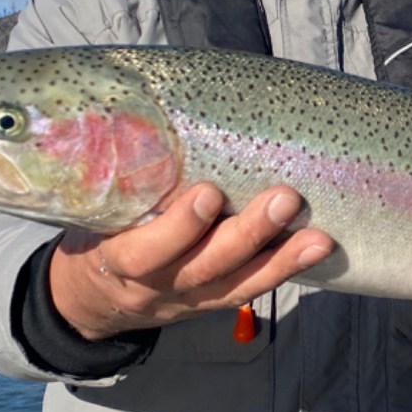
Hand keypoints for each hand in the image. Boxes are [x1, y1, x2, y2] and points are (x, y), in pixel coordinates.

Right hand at [48, 183, 333, 340]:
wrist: (93, 297)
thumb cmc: (99, 234)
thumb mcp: (94, 212)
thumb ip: (121, 178)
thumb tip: (142, 109)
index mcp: (118, 261)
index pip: (144, 252)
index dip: (179, 228)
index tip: (209, 193)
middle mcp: (156, 286)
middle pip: (205, 267)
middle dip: (247, 235)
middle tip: (283, 199)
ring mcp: (189, 298)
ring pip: (237, 284)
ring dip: (281, 260)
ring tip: (318, 237)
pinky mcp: (213, 302)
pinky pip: (250, 289)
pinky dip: (285, 270)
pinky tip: (317, 249)